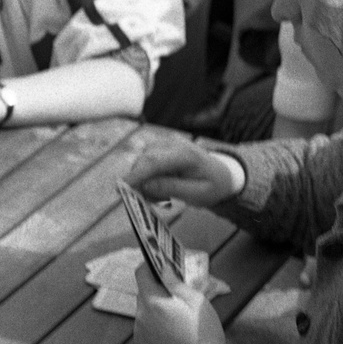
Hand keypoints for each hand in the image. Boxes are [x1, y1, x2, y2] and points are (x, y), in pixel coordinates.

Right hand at [127, 138, 241, 206]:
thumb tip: (144, 186)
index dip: (135, 174)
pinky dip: (147, 175)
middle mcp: (173, 143)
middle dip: (139, 182)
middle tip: (149, 201)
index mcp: (186, 155)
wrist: (222, 174)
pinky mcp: (160, 145)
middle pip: (144, 160)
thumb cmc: (213, 186)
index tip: (120, 188)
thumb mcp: (197, 194)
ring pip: (142, 160)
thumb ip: (171, 188)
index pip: (154, 161)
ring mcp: (165, 142)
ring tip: (161, 196)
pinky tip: (159, 186)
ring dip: (144, 180)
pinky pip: (145, 160)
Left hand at [133, 265, 234, 343]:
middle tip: (175, 293)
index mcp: (153, 301)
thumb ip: (175, 282)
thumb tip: (163, 267)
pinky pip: (145, 325)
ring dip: (156, 308)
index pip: (141, 273)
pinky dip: (154, 324)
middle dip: (157, 289)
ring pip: (144, 310)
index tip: (160, 266)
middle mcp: (141, 314)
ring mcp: (139, 330)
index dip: (149, 267)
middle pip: (144, 292)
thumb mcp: (197, 301)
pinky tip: (172, 331)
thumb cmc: (204, 333)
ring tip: (177, 316)